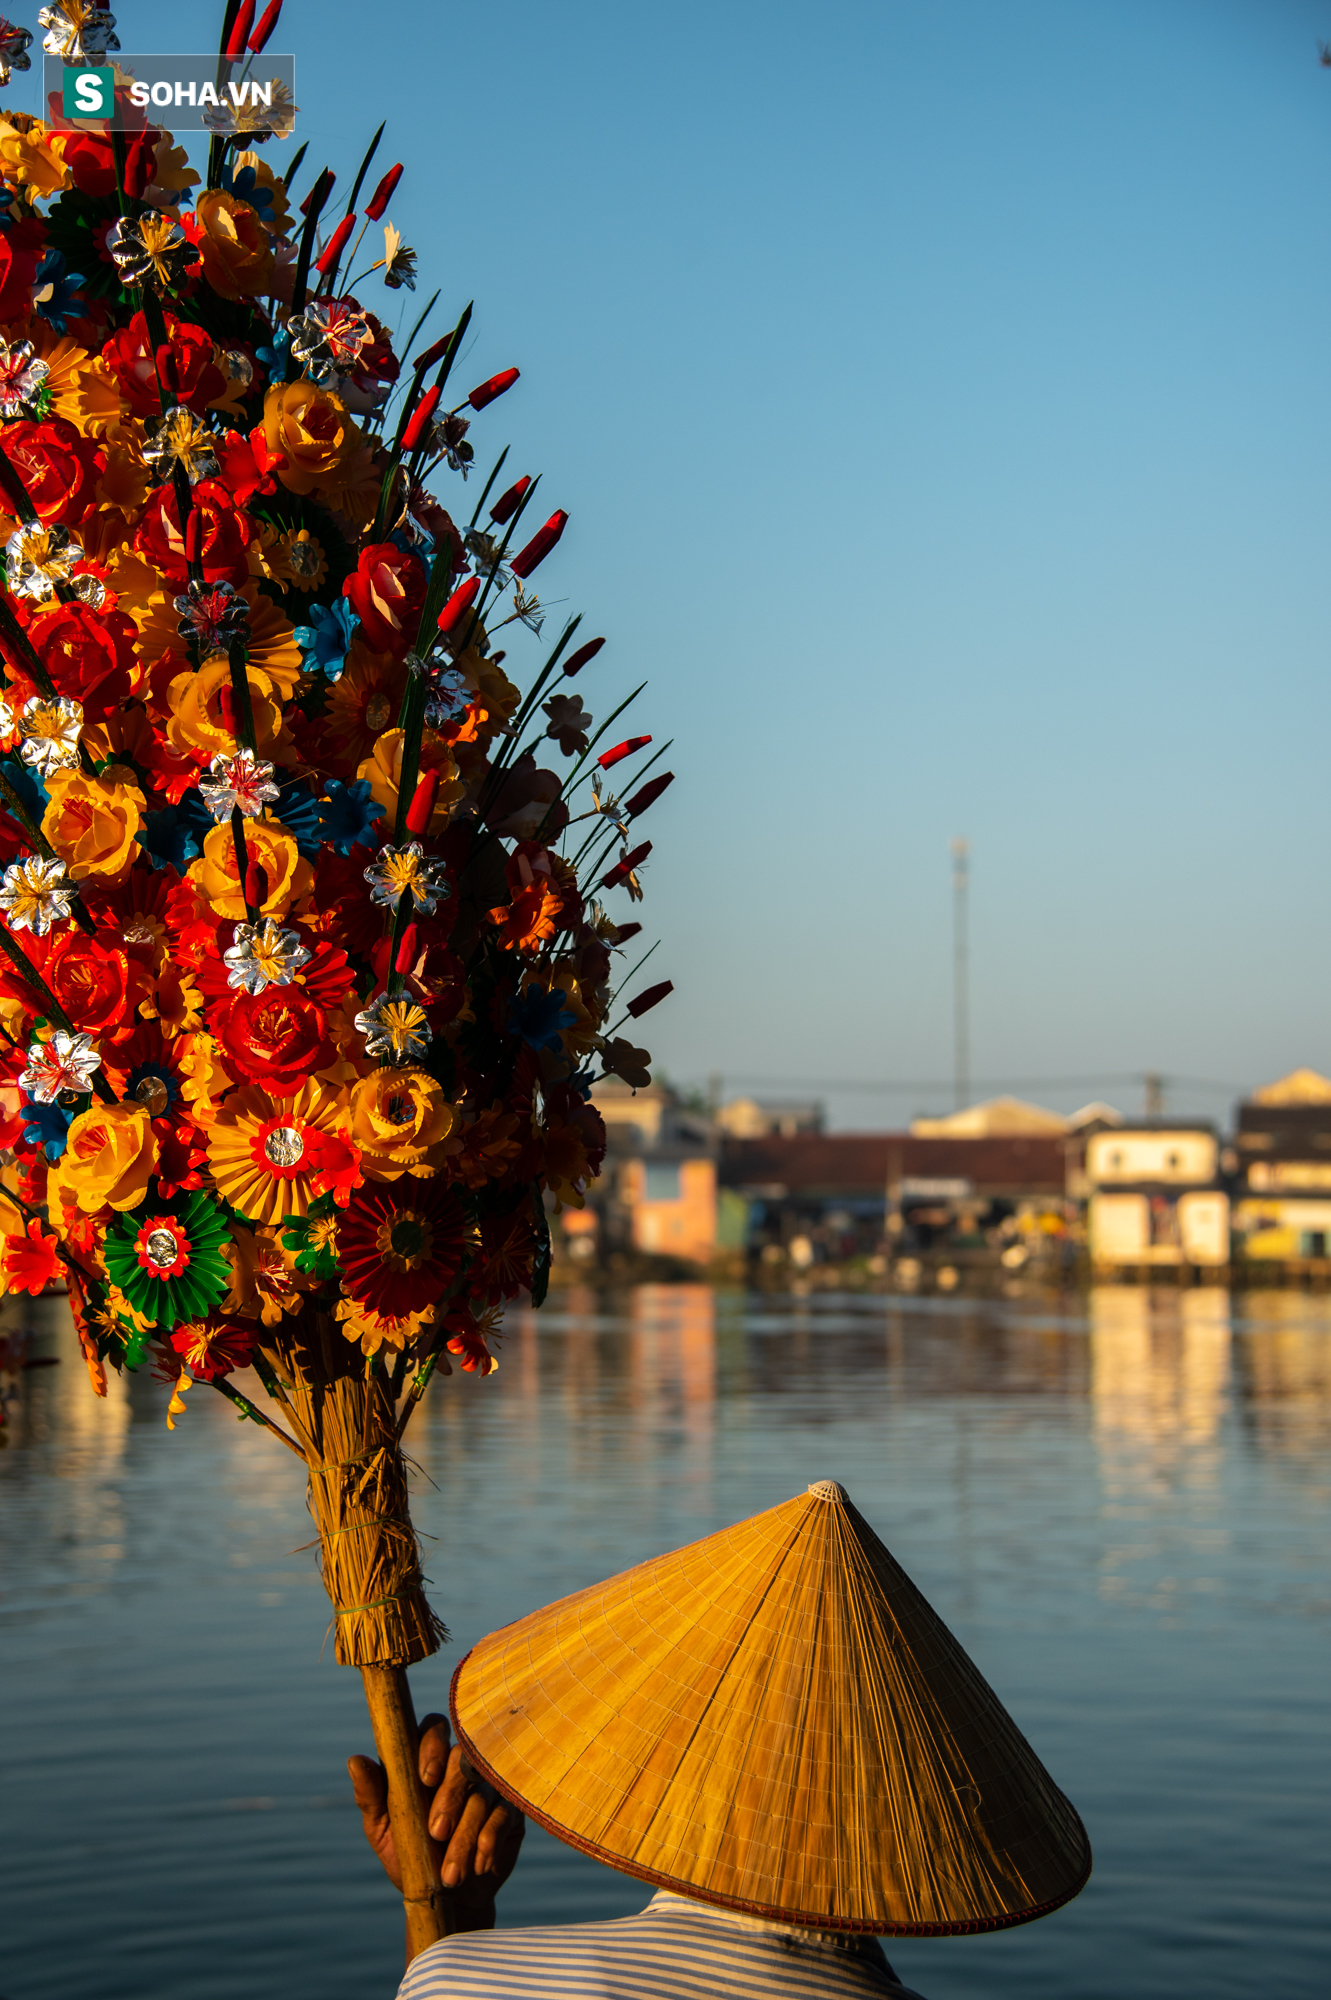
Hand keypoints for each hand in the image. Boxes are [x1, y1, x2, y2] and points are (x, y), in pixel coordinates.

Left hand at [349, 1711, 524, 1933]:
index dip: (433, 1746)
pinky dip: (489, 1841)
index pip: (434, 1729)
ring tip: (451, 1874)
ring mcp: (488, 1787)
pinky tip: (478, 1865)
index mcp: (427, 1761)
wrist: (444, 1899)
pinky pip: (505, 1815)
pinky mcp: (510, 1811)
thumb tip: (354, 1760)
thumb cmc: (410, 1855)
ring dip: (465, 1835)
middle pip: (463, 1761)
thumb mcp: (383, 1829)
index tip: (426, 1779)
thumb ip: (371, 1795)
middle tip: (436, 1833)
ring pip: (482, 1795)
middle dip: (450, 1798)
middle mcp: (460, 1768)